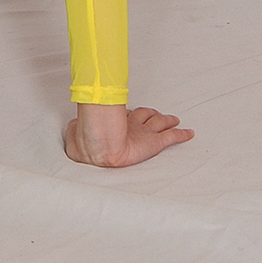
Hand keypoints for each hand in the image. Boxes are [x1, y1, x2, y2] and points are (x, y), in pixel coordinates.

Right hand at [63, 102, 193, 167]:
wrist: (99, 148)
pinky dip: (182, 134)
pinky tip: (189, 133)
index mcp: (114, 122)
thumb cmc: (87, 141)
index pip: (125, 115)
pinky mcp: (154, 143)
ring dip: (168, 120)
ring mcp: (144, 133)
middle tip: (156, 114)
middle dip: (151, 114)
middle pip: (145, 115)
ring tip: (174, 119)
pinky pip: (172, 137)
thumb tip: (72, 132)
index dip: (128, 115)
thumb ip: (75, 133)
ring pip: (160, 123)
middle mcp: (131, 124)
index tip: (128, 114)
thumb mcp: (73, 136)